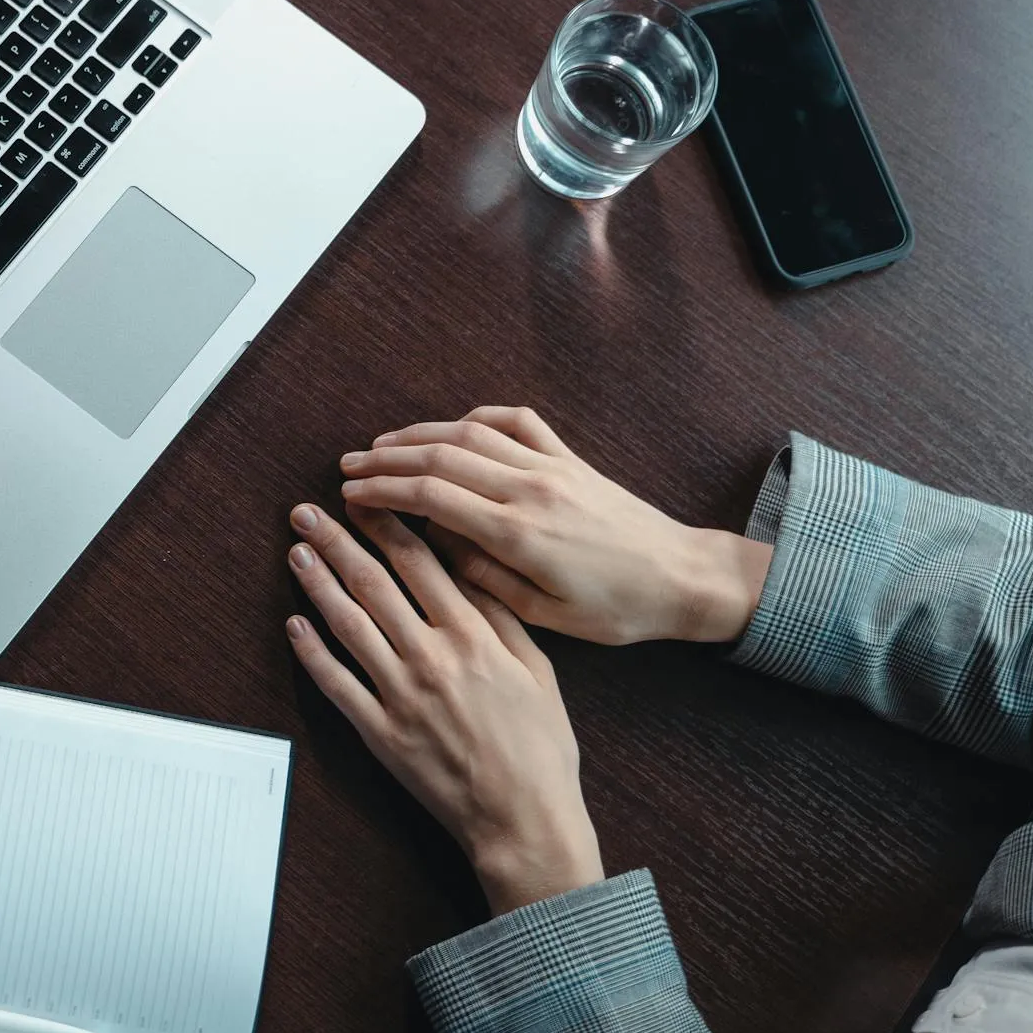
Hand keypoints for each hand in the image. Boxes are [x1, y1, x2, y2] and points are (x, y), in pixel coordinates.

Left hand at [284, 501, 603, 914]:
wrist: (524, 818)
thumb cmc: (541, 748)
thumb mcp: (539, 670)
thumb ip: (502, 616)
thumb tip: (471, 566)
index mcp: (473, 637)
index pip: (419, 563)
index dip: (385, 525)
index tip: (362, 498)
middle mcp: (431, 657)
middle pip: (374, 583)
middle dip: (337, 541)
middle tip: (306, 512)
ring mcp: (400, 695)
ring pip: (348, 625)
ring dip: (317, 584)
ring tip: (296, 552)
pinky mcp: (380, 733)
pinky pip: (337, 684)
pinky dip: (311, 653)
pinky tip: (294, 625)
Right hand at [337, 406, 772, 645]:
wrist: (683, 577)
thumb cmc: (617, 609)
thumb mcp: (545, 614)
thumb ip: (485, 579)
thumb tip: (437, 547)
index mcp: (519, 533)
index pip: (432, 496)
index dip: (383, 490)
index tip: (350, 493)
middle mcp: (531, 488)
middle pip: (441, 457)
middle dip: (387, 458)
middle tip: (349, 465)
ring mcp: (552, 467)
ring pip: (472, 433)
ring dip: (421, 434)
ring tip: (384, 444)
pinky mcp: (571, 459)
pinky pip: (517, 422)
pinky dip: (479, 418)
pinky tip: (454, 427)